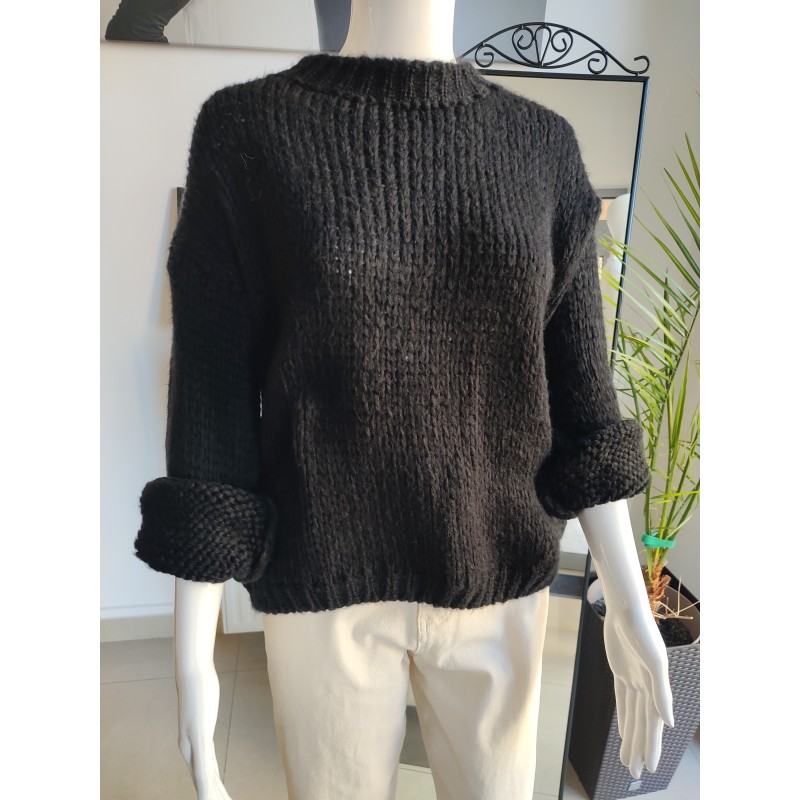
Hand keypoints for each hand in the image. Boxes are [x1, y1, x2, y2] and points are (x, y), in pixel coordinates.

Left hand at [176, 661, 232, 799]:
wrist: (191, 670)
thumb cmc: (198, 685)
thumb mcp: (204, 705)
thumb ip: (204, 714)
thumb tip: (206, 712)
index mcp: (190, 744)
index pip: (203, 774)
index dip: (210, 789)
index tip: (220, 799)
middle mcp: (188, 748)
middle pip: (203, 781)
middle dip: (213, 796)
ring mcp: (192, 742)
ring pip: (203, 779)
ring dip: (211, 796)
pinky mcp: (198, 735)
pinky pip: (203, 766)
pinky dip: (205, 784)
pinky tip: (207, 798)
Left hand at [602, 602, 673, 777]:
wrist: (625, 609)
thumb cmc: (642, 631)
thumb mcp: (653, 661)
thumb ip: (661, 692)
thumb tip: (668, 722)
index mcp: (657, 686)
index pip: (653, 723)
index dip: (651, 744)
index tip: (649, 766)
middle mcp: (647, 686)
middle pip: (642, 723)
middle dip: (639, 747)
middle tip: (634, 771)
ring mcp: (634, 679)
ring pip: (632, 715)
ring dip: (630, 737)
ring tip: (626, 759)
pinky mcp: (622, 672)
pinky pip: (622, 700)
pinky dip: (623, 717)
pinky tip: (623, 732)